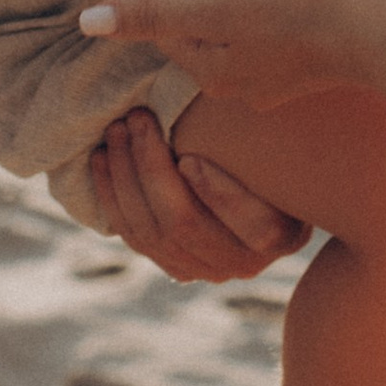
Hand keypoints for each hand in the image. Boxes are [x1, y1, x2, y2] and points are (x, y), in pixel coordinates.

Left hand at [88, 0, 307, 276]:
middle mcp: (239, 68)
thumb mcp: (220, 9)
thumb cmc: (304, 12)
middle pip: (190, 6)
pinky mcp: (302, 36)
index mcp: (213, 68)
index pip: (162, 14)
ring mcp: (273, 53)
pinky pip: (256, 0)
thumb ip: (153, 13)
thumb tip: (85, 24)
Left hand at [90, 109, 308, 279]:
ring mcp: (203, 270)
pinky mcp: (173, 265)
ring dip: (124, 176)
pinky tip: (102, 158)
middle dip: (152, 168)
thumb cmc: (278, 155)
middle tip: (137, 118)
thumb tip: (219, 115)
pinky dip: (112, 195)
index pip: (254, 227)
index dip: (218, 196)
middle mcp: (242, 263)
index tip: (189, 158)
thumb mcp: (283, 147)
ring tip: (117, 130)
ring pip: (150, 231)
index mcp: (282, 235)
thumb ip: (263, 142)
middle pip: (185, 225)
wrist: (264, 192)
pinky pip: (133, 235)